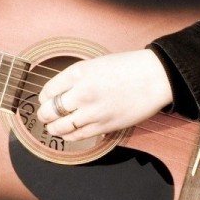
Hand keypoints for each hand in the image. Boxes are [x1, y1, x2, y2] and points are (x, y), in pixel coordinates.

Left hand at [35, 49, 174, 138]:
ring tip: (53, 127)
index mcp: (78, 73)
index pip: (47, 91)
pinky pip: (77, 136)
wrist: (155, 77)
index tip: (46, 100)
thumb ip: (76, 78)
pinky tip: (67, 134)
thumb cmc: (128, 68)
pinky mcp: (103, 126)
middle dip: (44, 115)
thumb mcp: (95, 64)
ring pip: (60, 127)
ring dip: (53, 128)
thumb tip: (61, 92)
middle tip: (45, 116)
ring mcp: (92, 111)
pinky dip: (68, 136)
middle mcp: (81, 92)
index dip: (44, 98)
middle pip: (49, 111)